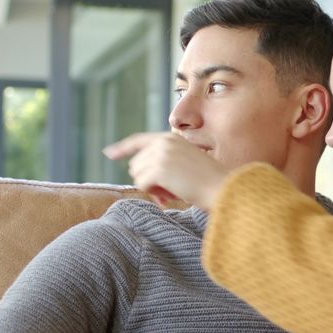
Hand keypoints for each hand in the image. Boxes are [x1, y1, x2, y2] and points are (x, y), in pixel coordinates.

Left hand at [103, 133, 228, 209]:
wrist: (223, 187)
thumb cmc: (209, 182)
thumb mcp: (186, 165)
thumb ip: (164, 163)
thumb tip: (137, 174)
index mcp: (171, 138)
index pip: (139, 140)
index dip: (123, 148)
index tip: (109, 153)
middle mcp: (163, 142)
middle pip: (136, 164)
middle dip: (148, 180)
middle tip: (169, 192)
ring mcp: (160, 153)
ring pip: (137, 175)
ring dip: (152, 188)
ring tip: (174, 192)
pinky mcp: (159, 168)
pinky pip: (142, 184)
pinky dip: (153, 193)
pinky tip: (171, 194)